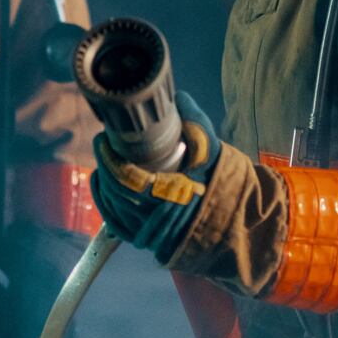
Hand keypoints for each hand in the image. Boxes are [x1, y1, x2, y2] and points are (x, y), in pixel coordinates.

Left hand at [90, 92, 221, 262]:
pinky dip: (105, 204)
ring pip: (114, 207)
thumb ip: (194, 120)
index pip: (126, 177)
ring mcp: (151, 233)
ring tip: (104, 159)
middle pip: (117, 191)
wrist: (236, 219)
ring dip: (103, 182)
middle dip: (105, 164)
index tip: (104, 137)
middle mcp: (157, 218)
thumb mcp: (213, 149)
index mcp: (171, 194)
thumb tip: (177, 97)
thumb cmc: (224, 183)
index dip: (109, 157)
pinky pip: (116, 224)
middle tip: (102, 142)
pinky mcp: (148, 240)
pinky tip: (101, 186)